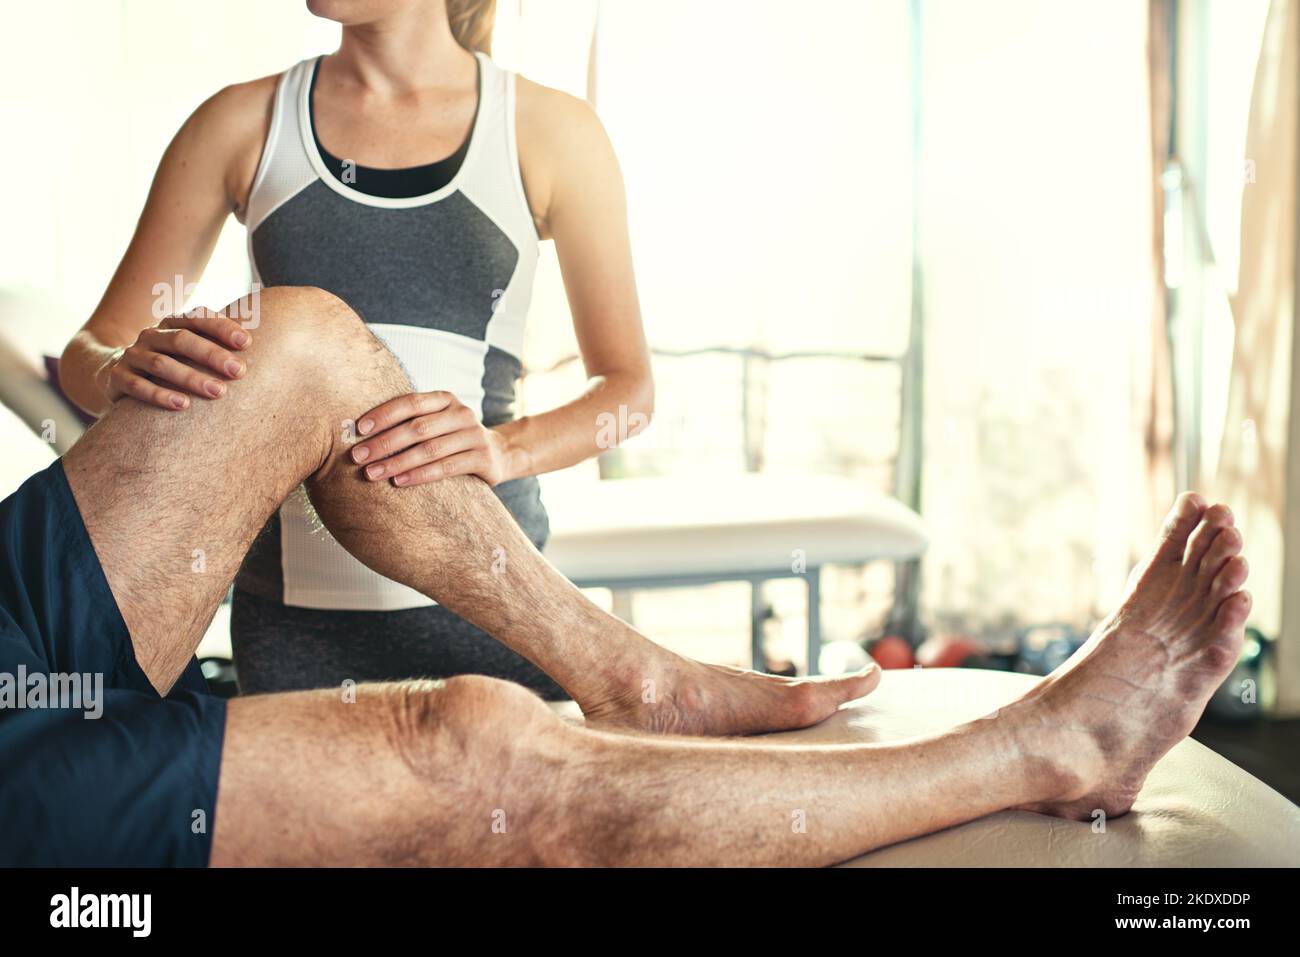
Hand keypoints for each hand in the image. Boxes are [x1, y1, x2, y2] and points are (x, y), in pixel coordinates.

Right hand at [103, 308, 250, 409]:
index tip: (247, 343)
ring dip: (191, 378)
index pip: (198, 317)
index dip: (222, 327)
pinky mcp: (117, 378)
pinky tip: (183, 405)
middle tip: (239, 372)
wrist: (110, 371)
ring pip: (162, 364)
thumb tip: (265, 347)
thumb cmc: (167, 362)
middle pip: (182, 340)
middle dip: (212, 355)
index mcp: (172, 324)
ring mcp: (132, 356)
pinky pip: (137, 386)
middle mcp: (151, 335)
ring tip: (218, 392)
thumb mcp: (187, 350)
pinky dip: (160, 395)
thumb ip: (215, 345)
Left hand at [350, 391, 510, 486]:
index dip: (384, 414)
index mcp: (446, 399)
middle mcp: (462, 413)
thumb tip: (362, 434)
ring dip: (397, 462)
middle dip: (384, 443)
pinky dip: (420, 475)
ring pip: (430, 449)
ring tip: (373, 473)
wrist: (498, 454)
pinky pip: (446, 468)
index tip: (359, 429)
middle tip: (358, 457)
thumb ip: (411, 422)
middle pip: (417, 427)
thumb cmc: (453, 439)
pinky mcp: (483, 458)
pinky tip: (399, 482)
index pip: (411, 402)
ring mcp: (474, 435)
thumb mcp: (437, 423)